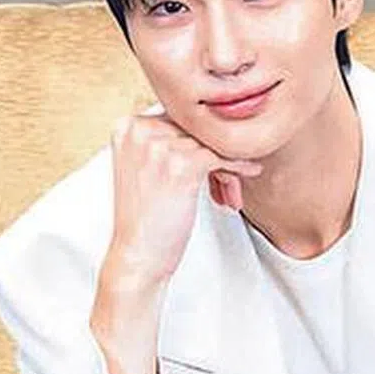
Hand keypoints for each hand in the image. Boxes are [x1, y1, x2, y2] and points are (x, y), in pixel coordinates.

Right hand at [107, 107, 262, 286]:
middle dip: (214, 153)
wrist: (139, 255)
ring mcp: (159, 146)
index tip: (210, 164)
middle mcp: (139, 130)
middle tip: (224, 181)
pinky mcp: (182, 165)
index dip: (197, 141)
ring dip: (226, 166)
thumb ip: (166, 140)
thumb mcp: (146, 168)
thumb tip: (209, 120)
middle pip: (194, 128)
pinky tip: (247, 172)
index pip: (177, 118)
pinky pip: (221, 156)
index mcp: (127, 126)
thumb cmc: (147, 218)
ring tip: (228, 190)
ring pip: (210, 142)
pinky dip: (237, 166)